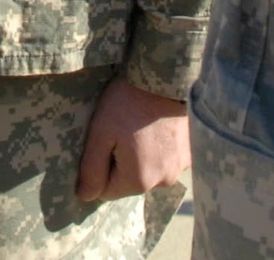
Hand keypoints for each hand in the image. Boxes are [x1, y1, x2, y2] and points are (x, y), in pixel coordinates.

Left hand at [76, 77, 190, 201]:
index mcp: (139, 180)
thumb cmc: (129, 101)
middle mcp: (163, 182)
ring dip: (140, 155)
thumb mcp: (101, 131)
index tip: (101, 140)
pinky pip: (165, 160)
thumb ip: (91, 169)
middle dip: (119, 161)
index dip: (98, 166)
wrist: (166, 76)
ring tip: (137, 124)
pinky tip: (153, 125)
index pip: (107, 191)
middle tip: (118, 128)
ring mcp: (179, 168)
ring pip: (148, 171)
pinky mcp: (189, 154)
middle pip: (129, 181)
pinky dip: (157, 148)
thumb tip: (84, 196)